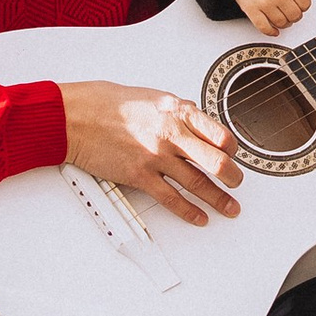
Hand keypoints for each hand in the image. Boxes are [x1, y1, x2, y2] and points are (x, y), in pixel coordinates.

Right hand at [56, 83, 243, 223]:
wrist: (78, 117)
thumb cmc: (109, 104)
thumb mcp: (155, 98)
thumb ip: (179, 114)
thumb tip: (197, 125)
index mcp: (178, 111)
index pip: (220, 134)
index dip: (232, 149)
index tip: (234, 155)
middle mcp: (171, 134)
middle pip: (216, 161)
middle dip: (233, 177)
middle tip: (238, 184)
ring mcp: (157, 157)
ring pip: (198, 183)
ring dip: (219, 199)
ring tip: (229, 208)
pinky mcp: (140, 176)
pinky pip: (171, 199)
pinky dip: (189, 211)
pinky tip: (199, 217)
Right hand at [232, 0, 314, 35]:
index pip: (305, 5)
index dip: (303, 6)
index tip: (297, 4)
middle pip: (295, 16)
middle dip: (294, 16)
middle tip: (289, 11)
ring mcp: (264, 2)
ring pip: (281, 24)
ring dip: (283, 24)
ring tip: (281, 17)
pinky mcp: (251, 9)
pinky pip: (263, 27)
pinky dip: (270, 32)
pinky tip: (273, 30)